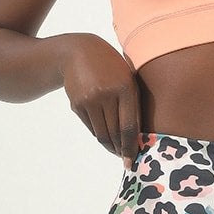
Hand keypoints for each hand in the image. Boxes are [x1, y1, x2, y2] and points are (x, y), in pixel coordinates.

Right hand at [58, 34, 141, 170]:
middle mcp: (106, 95)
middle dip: (120, 149)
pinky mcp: (77, 104)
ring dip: (110, 145)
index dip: (130, 147)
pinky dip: (99, 134)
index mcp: (125, 87)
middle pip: (115, 133)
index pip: (129, 126)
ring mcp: (89, 100)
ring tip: (116, 150)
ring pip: (102, 133)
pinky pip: (91, 127)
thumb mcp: (127, 78)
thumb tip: (136, 137)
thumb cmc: (111, 67)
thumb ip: (133, 104)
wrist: (79, 52)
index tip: (131, 161)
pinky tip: (105, 135)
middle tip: (125, 159)